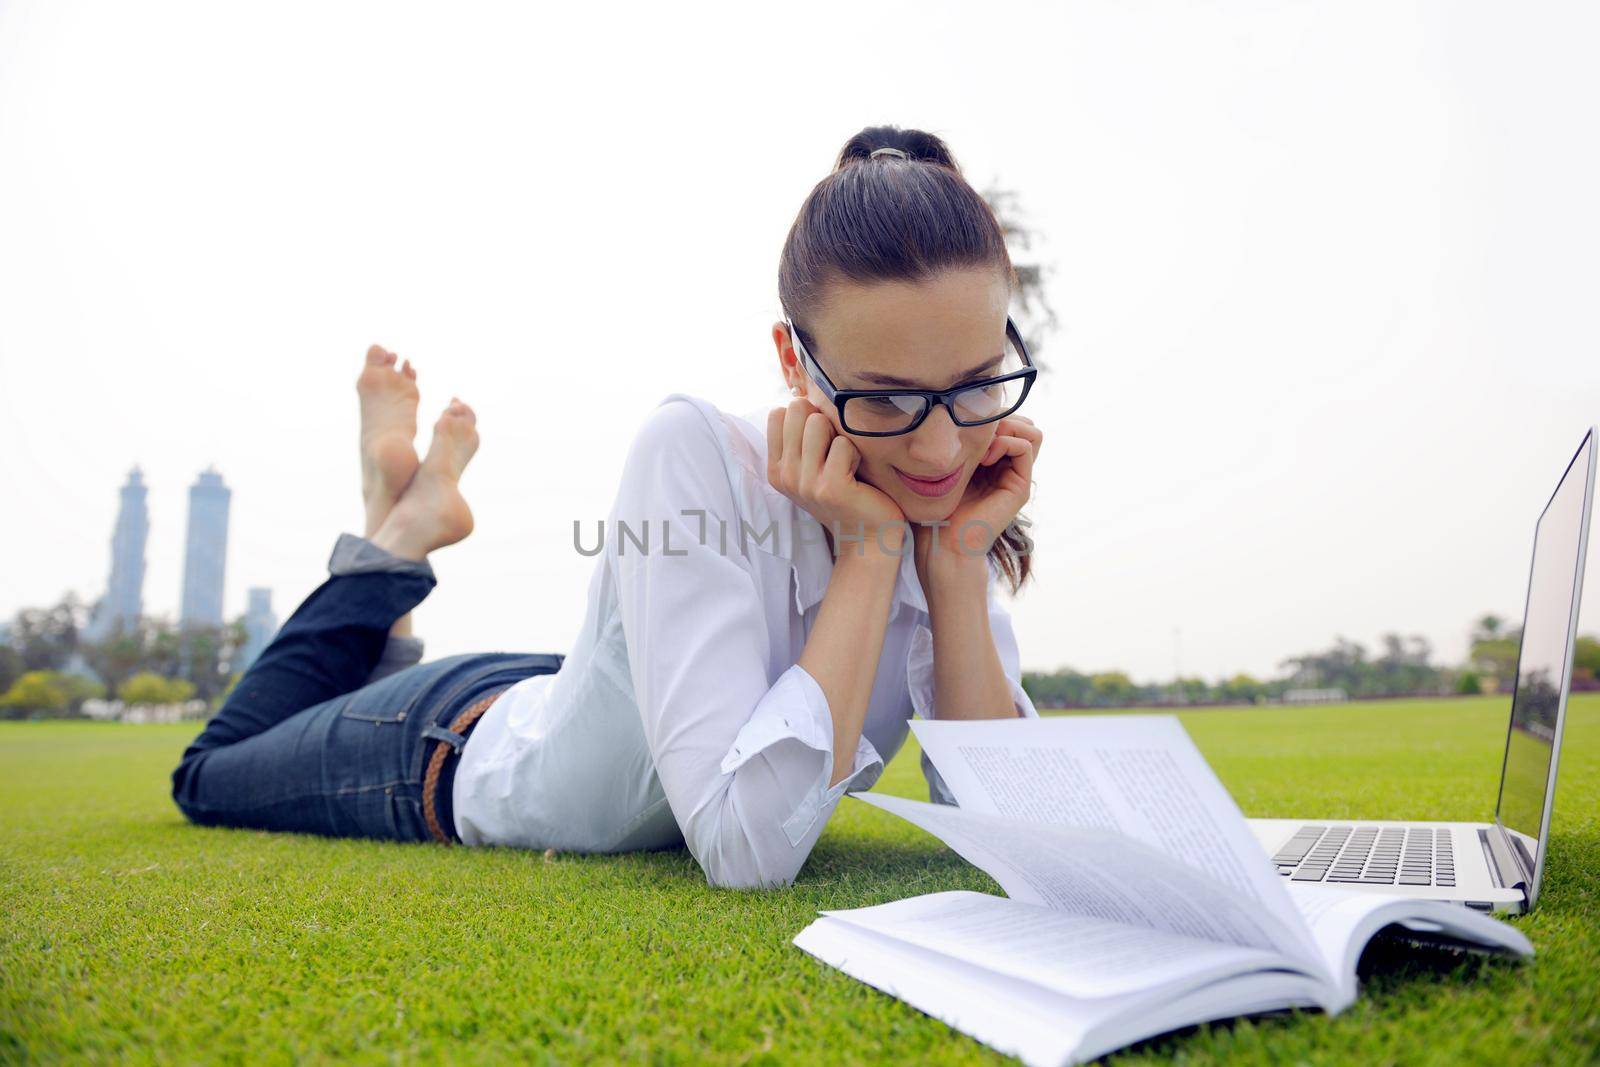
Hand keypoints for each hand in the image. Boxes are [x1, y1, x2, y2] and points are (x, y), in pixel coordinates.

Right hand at [767, 398, 906, 553]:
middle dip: (823, 422)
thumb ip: (801, 435)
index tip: (819, 443)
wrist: (867, 536)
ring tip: (845, 462)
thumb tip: (800, 391)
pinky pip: (844, 444)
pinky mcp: (830, 488)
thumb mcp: (813, 465)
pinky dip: (857, 454)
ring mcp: (805, 483)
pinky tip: (858, 475)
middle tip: (834, 452)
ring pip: (819, 423)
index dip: (805, 416)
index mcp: (776, 468)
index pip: (778, 412)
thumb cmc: (846, 492)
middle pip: (798, 410)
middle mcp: (785, 475)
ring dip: (840, 436)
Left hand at [913, 413, 1041, 583]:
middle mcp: (1008, 468)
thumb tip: (945, 411)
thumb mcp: (941, 466)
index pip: (1007, 420)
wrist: (942, 543)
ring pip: (1031, 431)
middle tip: (975, 433)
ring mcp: (1016, 477)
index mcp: (992, 462)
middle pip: (1023, 423)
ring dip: (1006, 427)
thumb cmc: (933, 507)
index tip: (963, 427)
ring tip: (981, 444)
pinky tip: (983, 457)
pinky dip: (1005, 442)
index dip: (990, 415)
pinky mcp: (1020, 488)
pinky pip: (1026, 446)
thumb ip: (951, 443)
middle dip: (1001, 418)